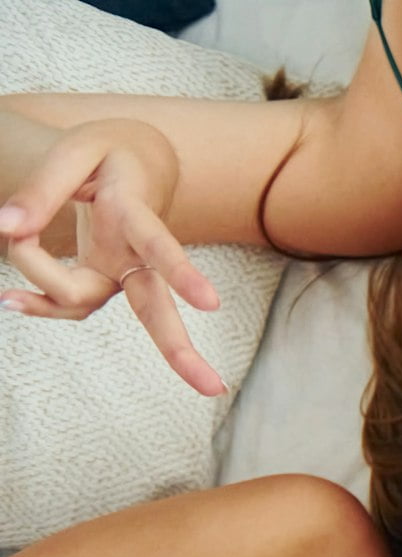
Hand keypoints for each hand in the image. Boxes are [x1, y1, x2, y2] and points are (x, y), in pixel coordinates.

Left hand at [1, 119, 224, 395]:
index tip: (210, 304)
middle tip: (212, 389)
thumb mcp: (75, 153)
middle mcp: (136, 254)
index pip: (159, 245)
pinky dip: (38, 303)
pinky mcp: (105, 282)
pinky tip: (11, 298)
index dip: (183, 272)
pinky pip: (68, 303)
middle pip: (156, 308)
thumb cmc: (108, 154)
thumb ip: (41, 190)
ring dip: (44, 295)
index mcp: (136, 214)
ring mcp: (122, 273)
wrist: (138, 160)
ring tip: (11, 261)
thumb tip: (5, 230)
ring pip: (89, 305)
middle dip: (179, 349)